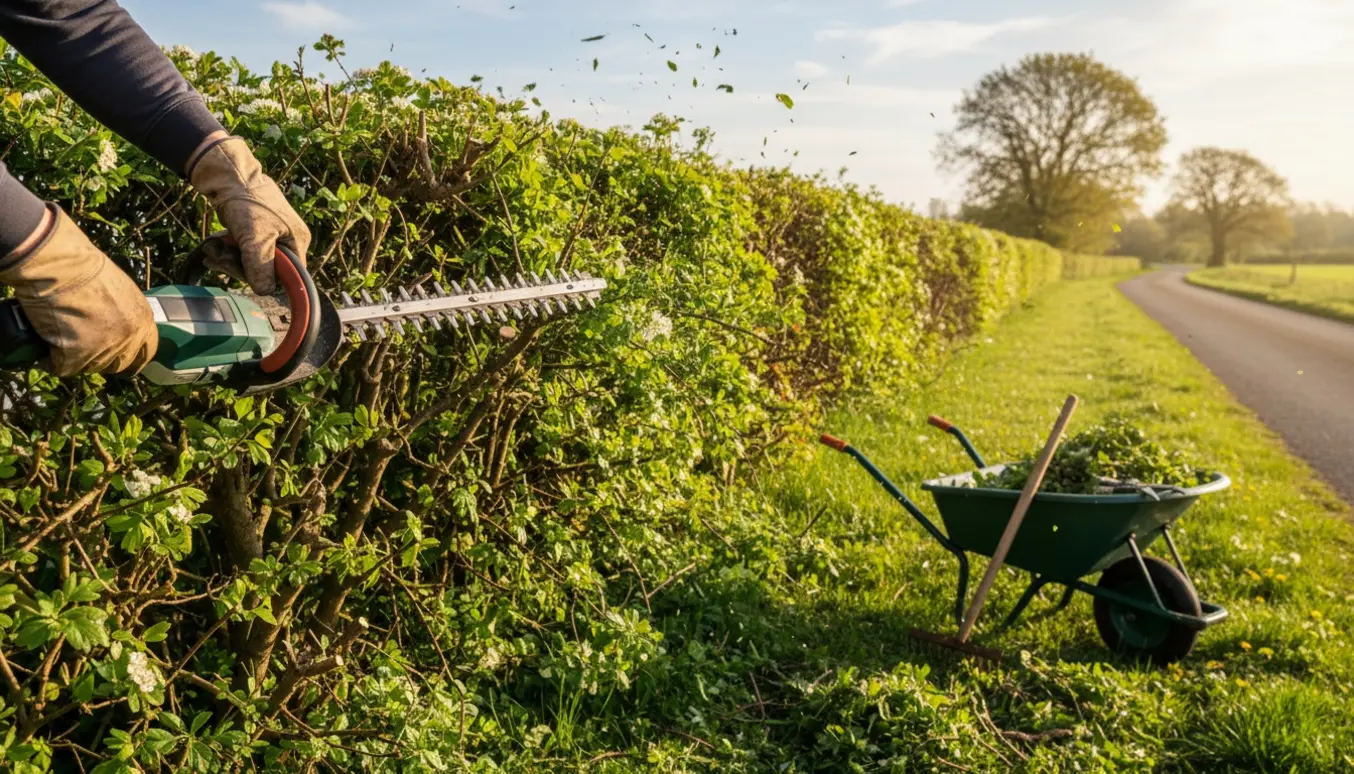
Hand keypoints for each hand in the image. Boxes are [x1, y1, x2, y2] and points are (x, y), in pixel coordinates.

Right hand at [0, 206, 156, 375]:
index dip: (132, 357)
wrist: (59, 267)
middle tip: (83, 347)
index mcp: (143, 320)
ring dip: (76, 357)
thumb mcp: (119, 291)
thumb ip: (124, 313)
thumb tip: (113, 325)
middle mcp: (129, 338)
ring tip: (62, 336)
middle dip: (102, 359)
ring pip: (90, 367)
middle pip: (118, 364)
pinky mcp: (77, 357)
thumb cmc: (84, 268)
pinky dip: (51, 359)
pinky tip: (47, 345)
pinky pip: (62, 367)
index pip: (147, 352)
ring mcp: (104, 350)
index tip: (121, 359)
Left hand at [187, 135, 309, 295]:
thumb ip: (261, 267)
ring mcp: (269, 235)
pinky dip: (226, 251)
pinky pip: (241, 251)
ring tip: (213, 249)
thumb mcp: (256, 238)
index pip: (289, 275)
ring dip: (228, 259)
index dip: (267, 278)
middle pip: (266, 270)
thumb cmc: (247, 202)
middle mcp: (287, 240)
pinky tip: (213, 247)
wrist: (228, 175)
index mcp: (297, 241)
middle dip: (240, 267)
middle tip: (220, 258)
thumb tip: (265, 291)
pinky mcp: (252, 231)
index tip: (245, 272)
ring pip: (250, 261)